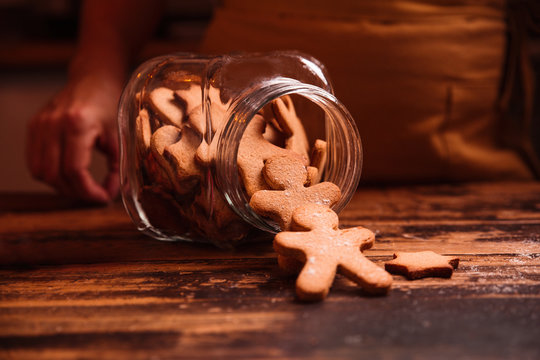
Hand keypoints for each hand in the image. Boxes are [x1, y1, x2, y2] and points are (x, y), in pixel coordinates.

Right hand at [26, 75, 122, 203]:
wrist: (94, 79)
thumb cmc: (109, 104)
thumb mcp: (119, 136)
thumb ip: (118, 167)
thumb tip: (112, 193)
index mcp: (77, 124)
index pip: (74, 170)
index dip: (88, 191)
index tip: (103, 198)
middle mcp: (52, 124)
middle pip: (54, 174)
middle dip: (76, 192)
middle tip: (94, 196)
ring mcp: (39, 125)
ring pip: (40, 171)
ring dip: (61, 186)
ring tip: (82, 187)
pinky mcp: (33, 126)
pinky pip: (34, 161)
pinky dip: (50, 174)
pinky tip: (68, 175)